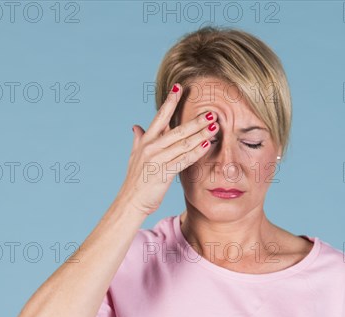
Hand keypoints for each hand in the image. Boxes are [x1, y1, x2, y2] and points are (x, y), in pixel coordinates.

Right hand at [117, 83, 218, 215]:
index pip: (160, 117)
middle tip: (211, 112)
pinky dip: (196, 152)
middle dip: (195, 121)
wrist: (130, 202)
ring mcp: (156, 159)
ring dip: (200, 134)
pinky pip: (183, 159)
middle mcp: (150, 147)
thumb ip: (138, 140)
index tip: (179, 87)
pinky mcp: (163, 172)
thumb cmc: (136, 181)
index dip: (169, 101)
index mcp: (145, 141)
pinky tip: (207, 145)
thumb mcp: (135, 157)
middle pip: (177, 130)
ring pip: (182, 143)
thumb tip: (135, 126)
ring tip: (214, 126)